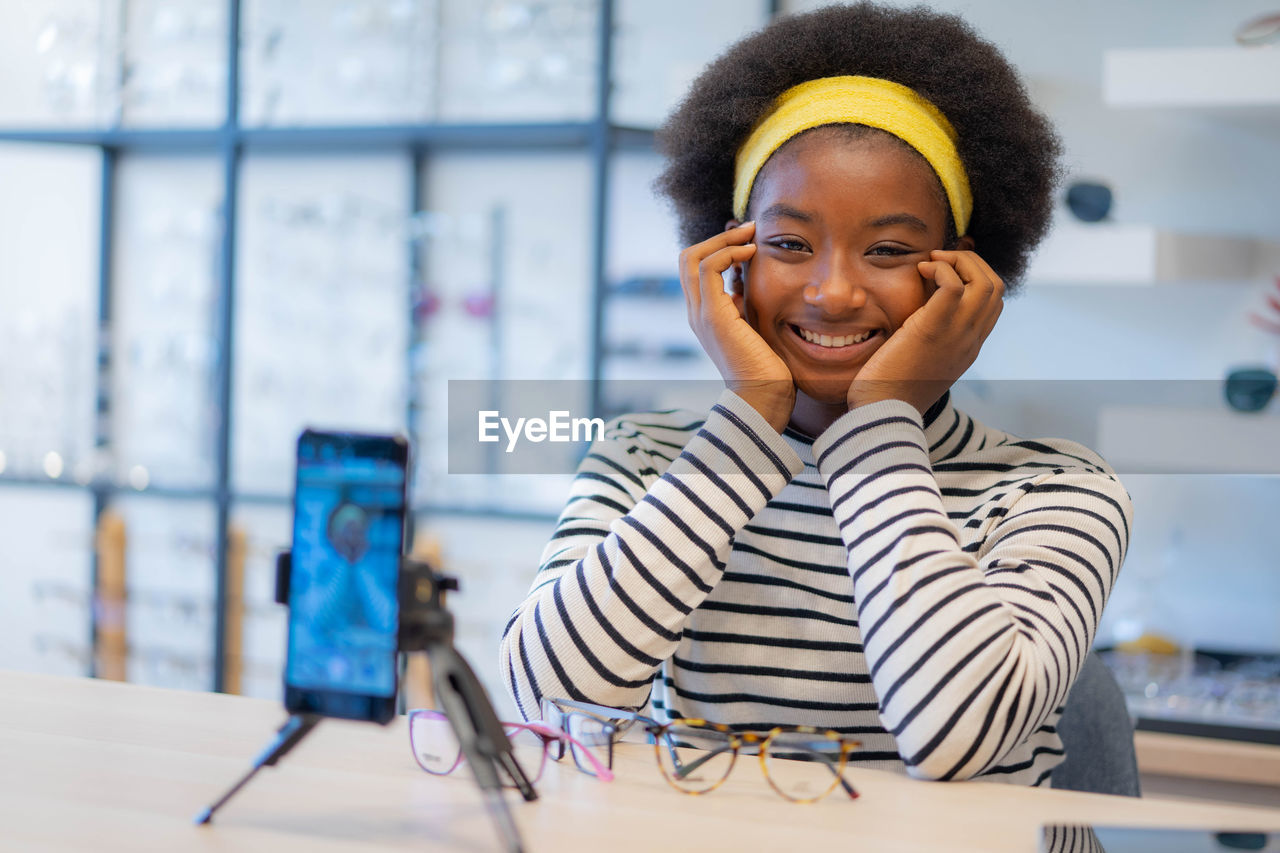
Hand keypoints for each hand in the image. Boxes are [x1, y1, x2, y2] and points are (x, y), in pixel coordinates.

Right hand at [680, 221, 794, 431]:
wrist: (764, 398)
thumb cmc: (768, 370)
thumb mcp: (756, 326)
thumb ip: (747, 303)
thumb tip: (748, 278)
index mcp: (706, 315)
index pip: (698, 269)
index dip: (721, 248)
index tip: (751, 240)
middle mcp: (696, 313)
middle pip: (687, 258)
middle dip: (718, 238)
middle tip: (750, 230)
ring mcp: (700, 314)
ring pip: (692, 257)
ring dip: (724, 239)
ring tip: (752, 235)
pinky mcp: (712, 315)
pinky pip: (709, 267)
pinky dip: (729, 252)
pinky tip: (753, 253)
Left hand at [846, 249, 1003, 414]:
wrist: (882, 412)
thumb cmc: (890, 389)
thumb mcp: (922, 360)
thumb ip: (932, 339)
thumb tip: (920, 312)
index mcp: (969, 347)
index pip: (993, 303)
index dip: (975, 278)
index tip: (946, 272)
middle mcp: (970, 340)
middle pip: (996, 286)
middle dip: (971, 262)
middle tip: (940, 259)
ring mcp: (957, 335)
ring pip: (983, 281)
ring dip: (959, 260)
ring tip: (931, 261)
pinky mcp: (932, 328)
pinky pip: (953, 284)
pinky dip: (941, 268)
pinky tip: (920, 270)